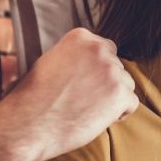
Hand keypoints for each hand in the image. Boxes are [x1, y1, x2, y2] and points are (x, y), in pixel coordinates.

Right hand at [0, 28, 136, 160]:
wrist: (29, 123)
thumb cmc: (35, 97)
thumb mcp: (51, 61)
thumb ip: (74, 56)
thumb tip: (89, 61)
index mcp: (81, 37)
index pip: (105, 49)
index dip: (96, 70)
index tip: (84, 83)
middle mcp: (99, 49)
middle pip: (117, 67)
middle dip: (105, 83)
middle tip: (84, 100)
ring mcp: (112, 71)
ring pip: (126, 84)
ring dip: (113, 98)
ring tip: (88, 110)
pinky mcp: (121, 94)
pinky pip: (131, 103)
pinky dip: (118, 114)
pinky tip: (96, 118)